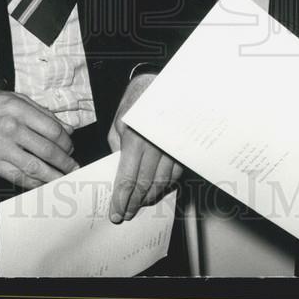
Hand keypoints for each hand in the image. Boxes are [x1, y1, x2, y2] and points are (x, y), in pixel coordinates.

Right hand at [0, 87, 77, 188]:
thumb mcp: (14, 98)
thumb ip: (41, 112)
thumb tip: (65, 127)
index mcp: (20, 110)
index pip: (53, 130)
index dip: (66, 141)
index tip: (71, 148)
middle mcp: (12, 128)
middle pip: (47, 149)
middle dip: (64, 161)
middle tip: (73, 167)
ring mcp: (1, 147)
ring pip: (35, 166)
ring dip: (53, 175)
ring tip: (64, 179)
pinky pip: (17, 176)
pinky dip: (32, 183)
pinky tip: (42, 184)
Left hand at [107, 73, 182, 223]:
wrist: (162, 84)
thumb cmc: (138, 101)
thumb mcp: (119, 121)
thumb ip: (116, 147)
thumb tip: (118, 170)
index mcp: (135, 138)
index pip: (127, 179)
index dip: (121, 199)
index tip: (116, 213)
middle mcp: (155, 144)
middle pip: (145, 185)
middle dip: (134, 203)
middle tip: (127, 213)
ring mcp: (171, 146)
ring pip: (162, 182)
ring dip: (150, 197)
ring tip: (140, 203)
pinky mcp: (182, 147)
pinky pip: (175, 173)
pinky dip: (165, 185)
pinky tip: (156, 189)